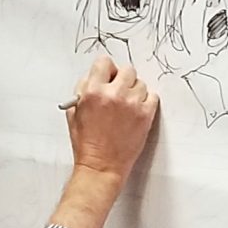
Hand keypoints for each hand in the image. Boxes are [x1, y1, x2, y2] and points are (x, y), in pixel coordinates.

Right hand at [64, 55, 156, 187]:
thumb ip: (84, 90)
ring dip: (135, 92)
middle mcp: (113, 94)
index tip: (109, 77)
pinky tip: (136, 111)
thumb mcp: (75, 112)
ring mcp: (131, 104)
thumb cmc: (87, 143)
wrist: (101, 166)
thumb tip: (94, 77)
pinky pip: (152, 97)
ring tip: (127, 106)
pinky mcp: (145, 115)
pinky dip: (146, 102)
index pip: (104, 62)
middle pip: (127, 70)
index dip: (107, 70)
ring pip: (141, 83)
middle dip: (123, 79)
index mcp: (93, 91)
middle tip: (119, 92)